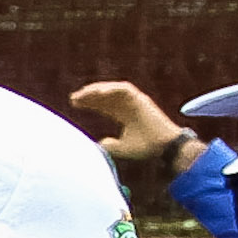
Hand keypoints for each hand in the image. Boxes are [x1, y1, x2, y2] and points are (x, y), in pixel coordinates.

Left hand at [67, 80, 198, 173]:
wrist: (164, 147)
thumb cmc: (147, 148)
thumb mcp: (124, 148)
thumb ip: (111, 146)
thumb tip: (98, 144)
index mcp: (126, 115)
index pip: (104, 105)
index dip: (90, 103)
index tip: (74, 103)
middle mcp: (129, 106)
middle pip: (106, 97)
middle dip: (89, 96)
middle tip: (73, 98)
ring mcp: (136, 101)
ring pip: (113, 91)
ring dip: (97, 90)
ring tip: (82, 94)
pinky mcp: (141, 99)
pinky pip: (124, 89)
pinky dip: (111, 89)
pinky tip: (98, 92)